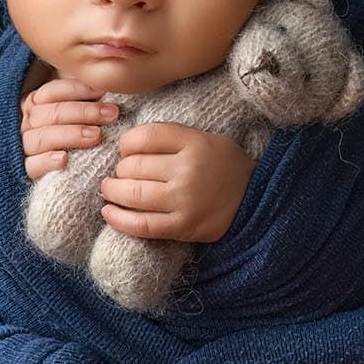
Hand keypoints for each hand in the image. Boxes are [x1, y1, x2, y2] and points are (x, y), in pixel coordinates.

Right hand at [21, 74, 117, 180]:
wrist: (58, 174)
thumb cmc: (73, 135)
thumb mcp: (75, 113)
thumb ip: (84, 99)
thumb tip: (106, 86)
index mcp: (36, 104)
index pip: (51, 92)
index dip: (76, 89)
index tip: (101, 92)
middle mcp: (27, 123)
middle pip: (51, 113)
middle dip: (83, 112)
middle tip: (111, 114)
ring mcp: (25, 147)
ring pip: (42, 137)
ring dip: (71, 134)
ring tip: (96, 136)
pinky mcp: (27, 171)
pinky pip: (32, 165)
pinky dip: (47, 161)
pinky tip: (64, 159)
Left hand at [99, 120, 254, 243]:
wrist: (255, 199)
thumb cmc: (222, 166)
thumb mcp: (204, 139)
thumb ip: (169, 138)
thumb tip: (124, 146)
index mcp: (194, 142)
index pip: (144, 137)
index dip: (126, 143)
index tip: (125, 150)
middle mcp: (188, 170)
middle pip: (133, 166)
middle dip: (120, 170)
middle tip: (120, 173)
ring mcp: (185, 200)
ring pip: (132, 194)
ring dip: (113, 191)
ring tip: (110, 190)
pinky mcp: (182, 226)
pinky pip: (141, 224)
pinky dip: (118, 219)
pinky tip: (109, 212)